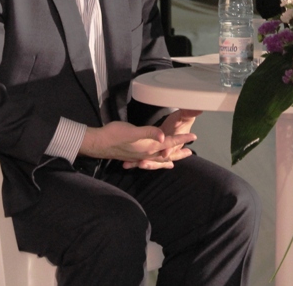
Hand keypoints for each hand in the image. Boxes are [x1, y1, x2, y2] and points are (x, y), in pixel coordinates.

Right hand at [80, 121, 196, 169]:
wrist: (98, 143)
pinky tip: (151, 161)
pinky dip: (154, 161)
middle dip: (178, 153)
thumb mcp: (132, 131)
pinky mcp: (132, 155)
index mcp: (148, 147)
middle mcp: (145, 153)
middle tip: (190, 152)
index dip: (181, 139)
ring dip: (167, 158)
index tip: (194, 137)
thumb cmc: (114, 135)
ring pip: (157, 159)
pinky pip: (148, 160)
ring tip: (174, 160)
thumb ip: (148, 133)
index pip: (169, 143)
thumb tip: (163, 136)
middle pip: (166, 154)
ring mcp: (138, 156)